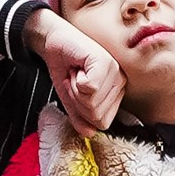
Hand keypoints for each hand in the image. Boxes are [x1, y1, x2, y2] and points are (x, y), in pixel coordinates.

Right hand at [24, 6, 124, 131]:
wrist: (54, 41)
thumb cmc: (66, 67)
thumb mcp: (70, 98)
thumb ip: (80, 117)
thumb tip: (89, 133)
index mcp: (115, 93)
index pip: (101, 123)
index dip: (81, 111)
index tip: (76, 90)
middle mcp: (120, 83)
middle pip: (97, 116)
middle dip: (77, 101)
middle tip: (75, 80)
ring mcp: (115, 72)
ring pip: (92, 103)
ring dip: (75, 90)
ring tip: (76, 73)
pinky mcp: (105, 62)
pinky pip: (89, 89)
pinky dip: (75, 81)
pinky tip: (77, 67)